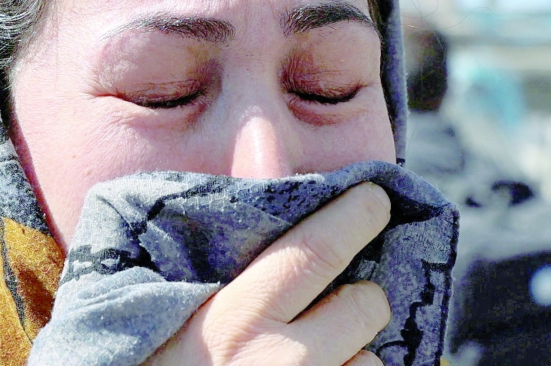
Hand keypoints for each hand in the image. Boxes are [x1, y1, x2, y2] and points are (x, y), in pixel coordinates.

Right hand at [146, 182, 391, 365]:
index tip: (376, 200)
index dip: (356, 216)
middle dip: (359, 297)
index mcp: (238, 320)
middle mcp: (283, 363)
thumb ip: (224, 274)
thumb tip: (275, 219)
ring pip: (373, 363)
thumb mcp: (174, 319)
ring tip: (312, 365)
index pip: (317, 249)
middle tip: (334, 303)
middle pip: (367, 304)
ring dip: (354, 358)